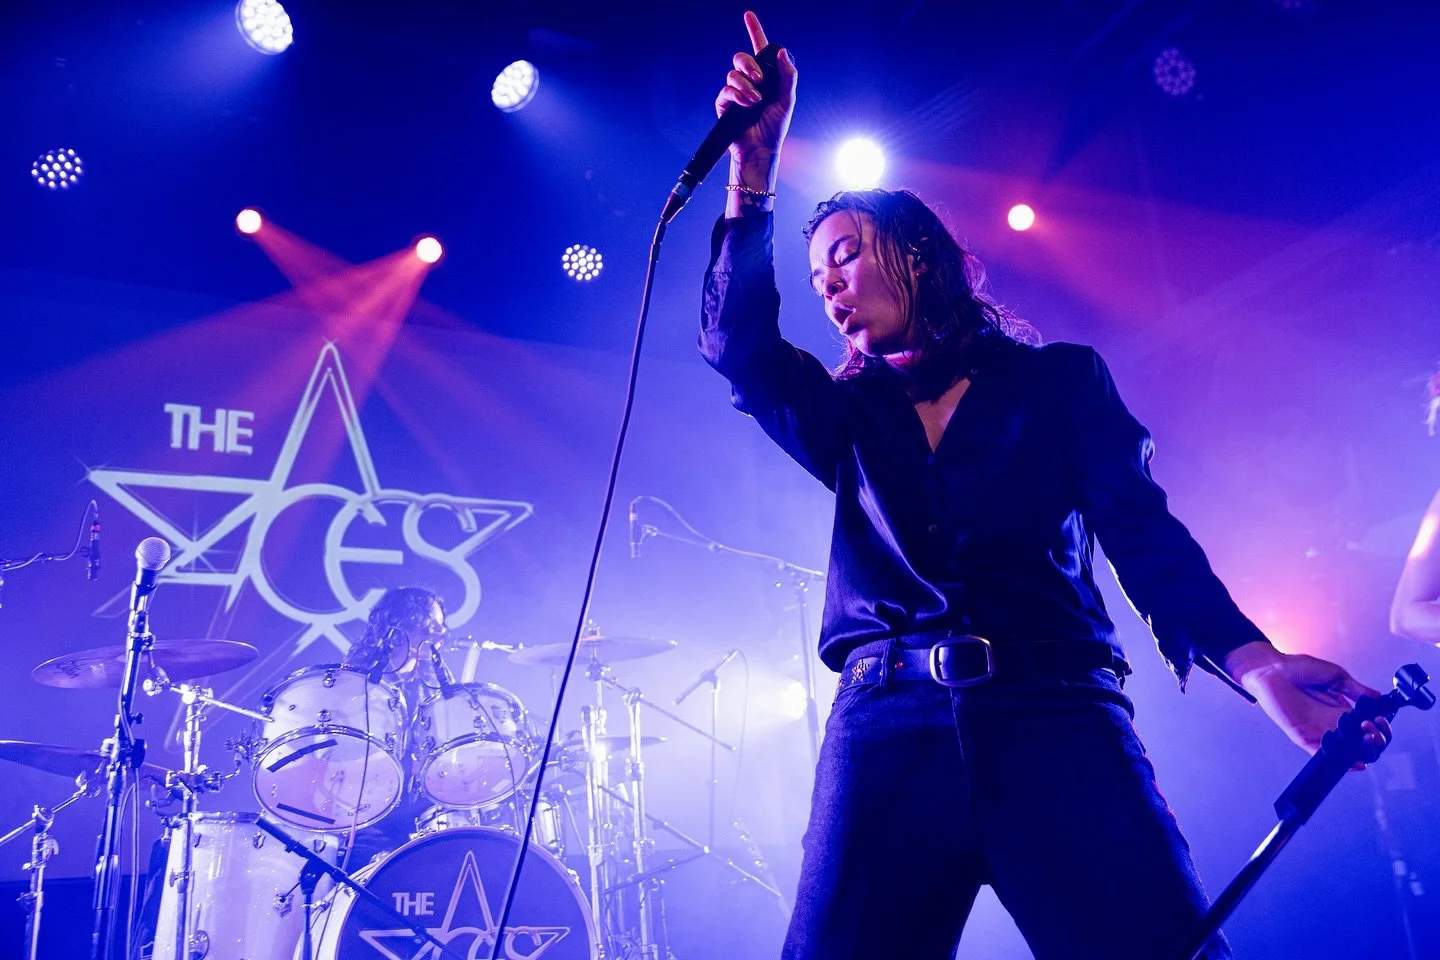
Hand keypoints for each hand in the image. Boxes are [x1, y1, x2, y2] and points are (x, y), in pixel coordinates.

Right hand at [715, 11, 797, 164]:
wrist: (761, 149)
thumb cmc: (775, 127)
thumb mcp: (787, 99)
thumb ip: (787, 75)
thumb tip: (780, 53)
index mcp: (766, 77)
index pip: (759, 49)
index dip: (754, 31)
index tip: (749, 15)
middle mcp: (749, 82)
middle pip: (742, 58)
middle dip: (749, 64)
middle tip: (759, 79)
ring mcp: (736, 92)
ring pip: (733, 74)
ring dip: (745, 84)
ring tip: (755, 100)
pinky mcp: (725, 104)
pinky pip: (727, 90)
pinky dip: (737, 95)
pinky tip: (746, 104)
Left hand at [1225, 641, 1391, 763]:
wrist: (1271, 667)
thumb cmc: (1299, 669)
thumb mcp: (1336, 677)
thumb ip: (1357, 690)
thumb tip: (1381, 698)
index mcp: (1343, 711)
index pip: (1368, 729)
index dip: (1380, 728)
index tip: (1381, 719)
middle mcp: (1333, 725)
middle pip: (1362, 745)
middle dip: (1376, 742)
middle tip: (1373, 729)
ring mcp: (1318, 732)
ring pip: (1346, 753)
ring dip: (1362, 751)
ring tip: (1367, 737)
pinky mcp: (1302, 736)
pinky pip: (1321, 754)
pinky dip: (1338, 760)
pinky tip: (1354, 760)